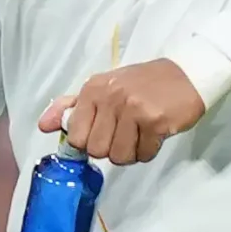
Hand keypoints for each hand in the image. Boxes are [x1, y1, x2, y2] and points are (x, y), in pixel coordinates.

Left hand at [37, 59, 204, 163]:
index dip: (89, 142)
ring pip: (119, 156)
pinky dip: (149, 151)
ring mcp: (132, 109)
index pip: (75, 135)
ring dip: (131, 153)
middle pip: (96, 150)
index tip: (104, 133)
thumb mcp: (104, 87)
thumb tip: (43, 126)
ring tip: (140, 135)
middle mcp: (109, 97)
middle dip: (111, 149)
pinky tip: (155, 134)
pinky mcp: (154, 121)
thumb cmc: (143, 84)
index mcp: (93, 89)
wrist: (187, 75)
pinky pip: (143, 154)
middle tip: (126, 134)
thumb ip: (72, 107)